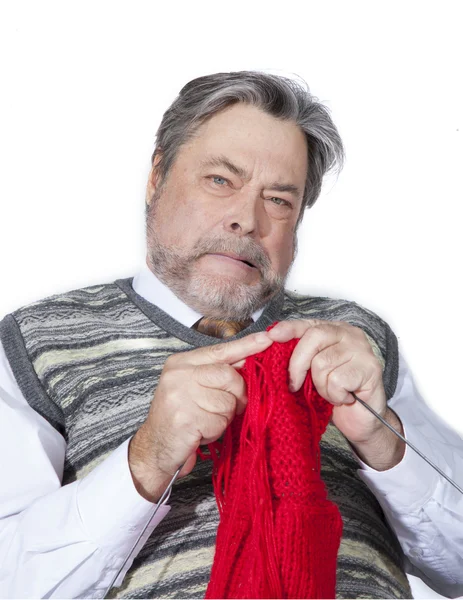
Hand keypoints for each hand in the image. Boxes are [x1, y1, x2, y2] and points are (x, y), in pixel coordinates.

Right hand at [129, 331, 272, 501]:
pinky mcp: (186, 419)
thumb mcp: (194, 387)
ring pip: (228, 402)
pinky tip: (200, 431)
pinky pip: (220, 422)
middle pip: (229, 376)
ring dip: (223, 417)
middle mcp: (179, 375)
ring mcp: (181, 396)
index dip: (246, 346)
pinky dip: (216, 431)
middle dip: (236, 395)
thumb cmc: (180, 416)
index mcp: (182, 362)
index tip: (267, 338)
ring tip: (204, 420)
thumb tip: (251, 359)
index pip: (220, 350)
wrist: (155, 447)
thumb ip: (218, 373)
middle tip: (225, 408)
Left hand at [267, 320, 404, 468]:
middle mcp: (350, 334)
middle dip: (298, 364)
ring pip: (323, 362)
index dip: (289, 329)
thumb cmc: (334, 393)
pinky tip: (344, 398)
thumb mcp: (311, 371)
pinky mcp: (370, 368)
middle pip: (313, 338)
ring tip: (331, 393)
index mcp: (334, 330)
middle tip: (294, 386)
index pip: (308, 324)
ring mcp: (362, 349)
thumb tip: (272, 343)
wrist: (361, 420)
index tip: (272, 336)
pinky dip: (334, 395)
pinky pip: (337, 380)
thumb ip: (299, 355)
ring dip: (321, 386)